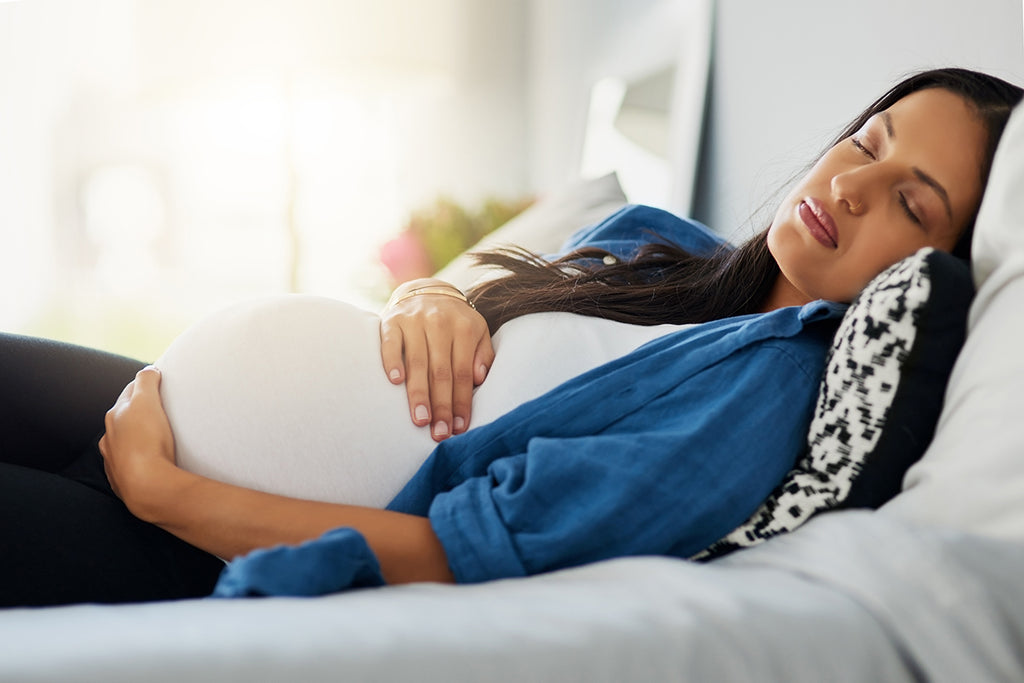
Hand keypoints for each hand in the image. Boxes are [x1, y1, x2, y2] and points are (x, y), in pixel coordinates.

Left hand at [98, 366, 179, 520]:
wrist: (147, 485)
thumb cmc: (147, 442)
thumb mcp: (147, 402)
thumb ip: (146, 382)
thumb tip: (148, 370)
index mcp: (115, 416)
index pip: (130, 391)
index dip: (145, 384)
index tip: (158, 381)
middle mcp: (110, 436)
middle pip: (125, 416)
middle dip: (139, 410)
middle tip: (160, 408)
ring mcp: (114, 459)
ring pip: (124, 442)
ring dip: (136, 436)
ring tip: (156, 436)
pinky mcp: (124, 480)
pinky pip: (130, 464)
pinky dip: (139, 458)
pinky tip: (151, 460)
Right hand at [380, 279, 493, 440]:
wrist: (425, 290)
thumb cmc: (454, 322)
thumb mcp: (477, 332)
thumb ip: (482, 354)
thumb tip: (481, 378)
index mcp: (464, 328)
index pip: (464, 372)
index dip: (461, 402)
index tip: (459, 428)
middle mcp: (440, 322)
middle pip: (441, 371)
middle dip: (441, 406)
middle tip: (439, 433)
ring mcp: (414, 320)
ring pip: (417, 362)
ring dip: (418, 393)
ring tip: (420, 420)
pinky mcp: (392, 319)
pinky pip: (390, 342)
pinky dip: (391, 360)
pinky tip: (395, 381)